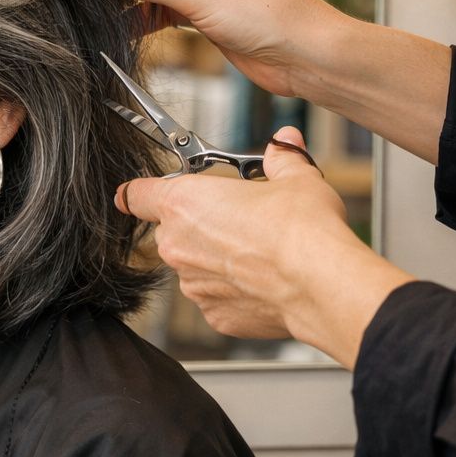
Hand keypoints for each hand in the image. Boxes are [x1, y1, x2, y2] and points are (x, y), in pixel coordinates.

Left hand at [118, 126, 412, 367]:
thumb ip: (282, 158)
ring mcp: (192, 284)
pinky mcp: (213, 314)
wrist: (318, 283)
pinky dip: (235, 289)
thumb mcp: (295, 178)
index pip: (137, 195)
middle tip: (239, 219)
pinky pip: (217, 296)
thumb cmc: (300, 230)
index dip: (140, 193)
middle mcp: (178, 246)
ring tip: (260, 252)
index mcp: (183, 204)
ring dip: (217, 259)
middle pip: (173, 231)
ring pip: (195, 266)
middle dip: (199, 225)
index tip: (136, 195)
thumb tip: (284, 143)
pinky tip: (265, 280)